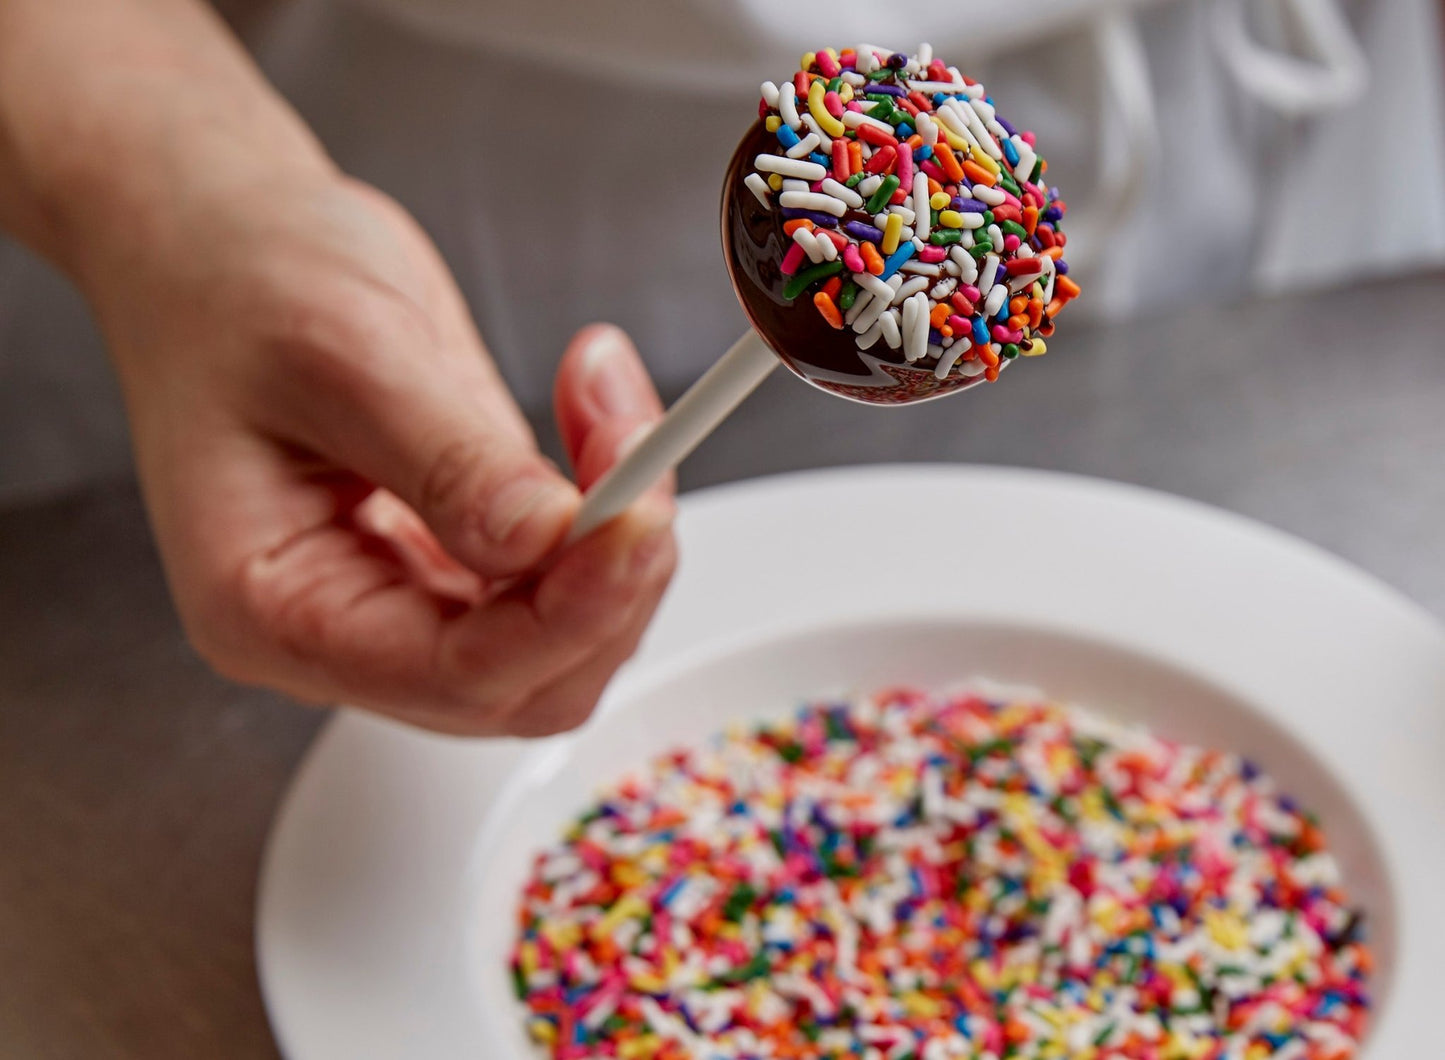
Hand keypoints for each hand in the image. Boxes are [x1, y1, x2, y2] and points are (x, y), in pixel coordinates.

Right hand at [88, 174, 676, 735]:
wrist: (219, 237)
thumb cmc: (236, 284)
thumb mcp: (342, 353)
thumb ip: (449, 458)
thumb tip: (549, 535)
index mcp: (274, 610)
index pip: (456, 674)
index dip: (568, 614)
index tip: (636, 522)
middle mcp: (339, 627)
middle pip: (525, 678)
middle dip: (607, 579)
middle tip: (642, 459)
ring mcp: (400, 595)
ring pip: (559, 635)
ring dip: (617, 538)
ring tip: (611, 409)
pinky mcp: (451, 552)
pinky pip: (558, 575)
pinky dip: (603, 509)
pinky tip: (599, 420)